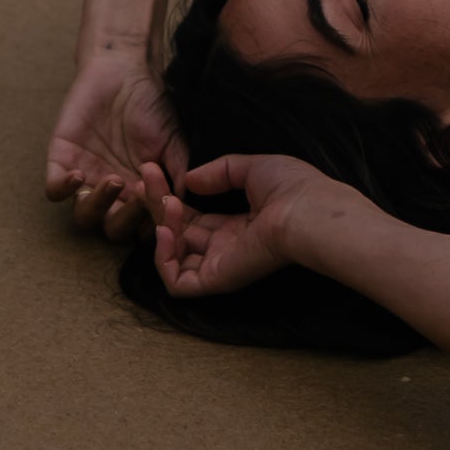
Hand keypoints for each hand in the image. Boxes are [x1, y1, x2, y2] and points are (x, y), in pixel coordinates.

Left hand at [45, 50, 178, 238]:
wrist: (125, 69)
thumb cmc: (152, 104)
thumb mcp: (174, 140)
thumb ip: (179, 174)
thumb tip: (184, 206)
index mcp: (139, 191)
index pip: (142, 225)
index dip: (151, 222)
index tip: (162, 205)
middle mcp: (112, 191)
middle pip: (113, 228)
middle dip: (126, 219)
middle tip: (138, 195)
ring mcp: (86, 177)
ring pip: (83, 215)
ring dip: (98, 205)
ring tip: (114, 180)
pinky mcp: (61, 159)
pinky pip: (54, 190)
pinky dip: (64, 189)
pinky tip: (79, 175)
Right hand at [144, 153, 328, 303]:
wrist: (307, 211)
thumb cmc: (291, 187)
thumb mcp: (252, 168)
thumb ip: (219, 172)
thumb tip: (190, 180)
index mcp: (239, 225)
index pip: (193, 217)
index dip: (170, 196)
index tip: (151, 170)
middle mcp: (227, 246)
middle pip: (179, 232)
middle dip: (156, 204)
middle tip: (141, 177)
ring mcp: (221, 264)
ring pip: (174, 256)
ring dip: (160, 226)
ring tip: (166, 200)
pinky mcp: (217, 279)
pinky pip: (177, 282)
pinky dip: (163, 258)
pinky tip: (165, 230)